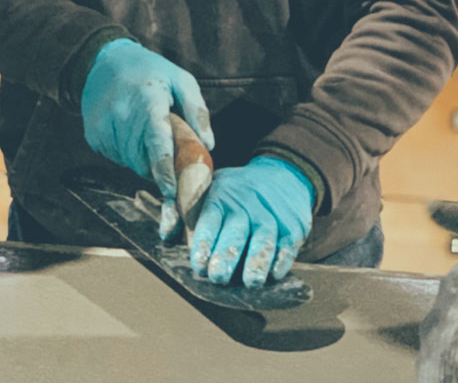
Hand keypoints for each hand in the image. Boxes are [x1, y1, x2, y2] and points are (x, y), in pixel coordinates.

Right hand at [81, 39, 212, 228]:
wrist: (105, 62)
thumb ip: (198, 111)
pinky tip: (130, 133)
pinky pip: (116, 158)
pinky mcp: (93, 136)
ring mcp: (104, 126)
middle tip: (170, 151)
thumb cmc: (150, 72)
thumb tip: (208, 145)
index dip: (164, 170)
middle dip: (160, 166)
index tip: (173, 192)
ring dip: (143, 159)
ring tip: (147, 135)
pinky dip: (128, 154)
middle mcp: (122, 115)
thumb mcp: (181, 80)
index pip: (157, 142)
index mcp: (148, 100)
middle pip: (144, 160)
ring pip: (130, 163)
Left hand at [189, 155, 314, 287]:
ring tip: (251, 281)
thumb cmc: (234, 193)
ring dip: (257, 261)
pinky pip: (289, 244)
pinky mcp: (293, 227)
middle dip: (227, 255)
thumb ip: (179, 211)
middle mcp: (246, 206)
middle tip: (219, 277)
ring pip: (264, 239)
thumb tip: (165, 235)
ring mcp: (270, 216)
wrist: (281, 176)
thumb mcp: (206, 190)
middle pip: (236, 232)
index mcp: (220, 198)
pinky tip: (275, 274)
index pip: (210, 220)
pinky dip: (283, 259)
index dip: (204, 242)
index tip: (199, 264)